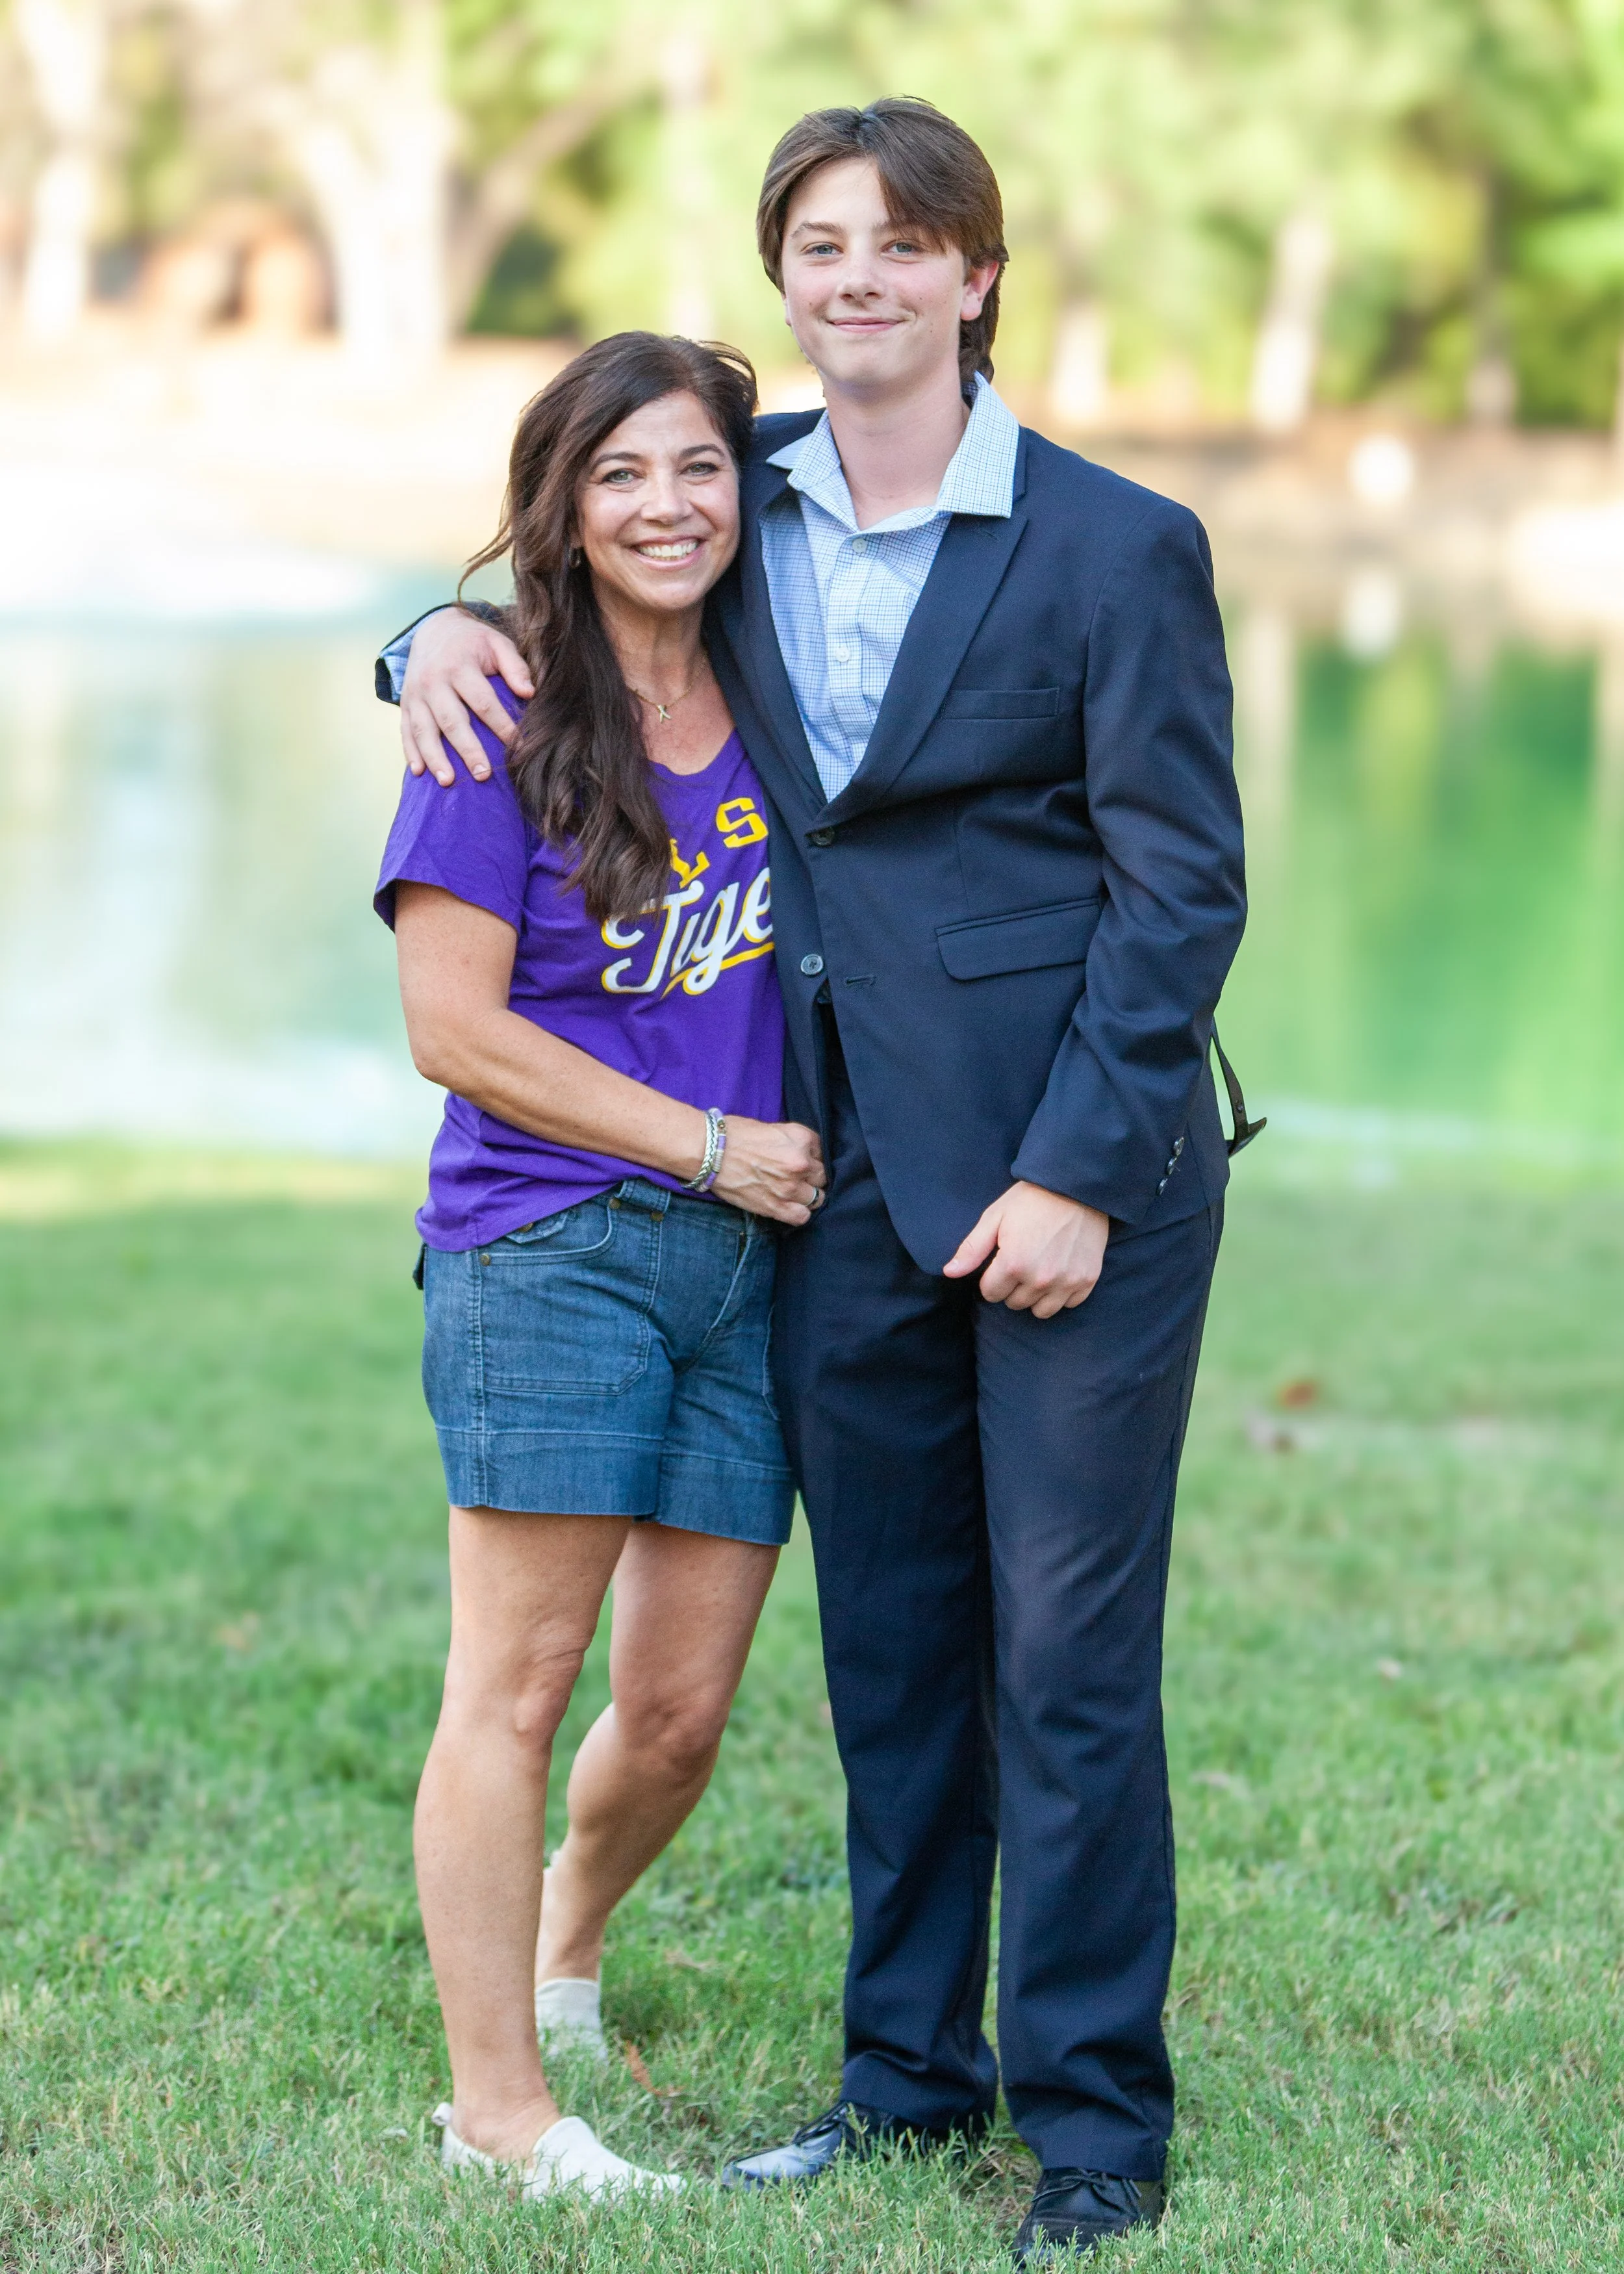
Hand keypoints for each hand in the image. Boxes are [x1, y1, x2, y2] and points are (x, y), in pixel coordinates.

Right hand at [401, 609, 535, 783]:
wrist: (434, 629)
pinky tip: (418, 772)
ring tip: (448, 781)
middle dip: (468, 749)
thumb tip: (529, 693)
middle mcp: (433, 681)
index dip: (502, 726)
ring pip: (424, 730)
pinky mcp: (406, 704)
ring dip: (435, 757)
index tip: (519, 747)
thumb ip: (515, 666)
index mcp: (459, 666)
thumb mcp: (496, 643)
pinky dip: (410, 752)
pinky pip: (405, 730)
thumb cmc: (473, 642)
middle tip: (483, 775)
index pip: (483, 702)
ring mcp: (416, 694)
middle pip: (452, 720)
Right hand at [709, 1117, 825, 1225]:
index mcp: (800, 1139)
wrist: (709, 1152)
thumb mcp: (772, 1128)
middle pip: (822, 1176)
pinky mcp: (776, 1206)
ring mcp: (789, 1187)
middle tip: (797, 1176)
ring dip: (808, 1195)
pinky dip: (799, 1213)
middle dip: (812, 1176)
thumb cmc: (734, 1135)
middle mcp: (800, 1163)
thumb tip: (803, 1153)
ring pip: (817, 1198)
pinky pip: (802, 1217)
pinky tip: (790, 1207)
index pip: (822, 1151)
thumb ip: (792, 1141)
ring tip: (794, 1192)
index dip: (812, 1157)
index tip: (802, 1159)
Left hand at [942, 1181, 1108, 1316]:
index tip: (1000, 1262)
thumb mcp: (995, 1218)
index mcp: (1013, 1264)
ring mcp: (1066, 1281)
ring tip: (1037, 1271)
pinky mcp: (1087, 1280)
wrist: (1076, 1187)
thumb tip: (949, 1273)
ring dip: (1035, 1295)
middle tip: (1021, 1261)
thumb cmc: (1031, 1200)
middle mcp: (1040, 1279)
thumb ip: (972, 1249)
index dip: (991, 1278)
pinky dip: (1061, 1293)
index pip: (991, 1294)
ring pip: (1041, 1311)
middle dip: (1012, 1286)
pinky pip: (1068, 1304)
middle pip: (1014, 1303)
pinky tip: (1058, 1272)